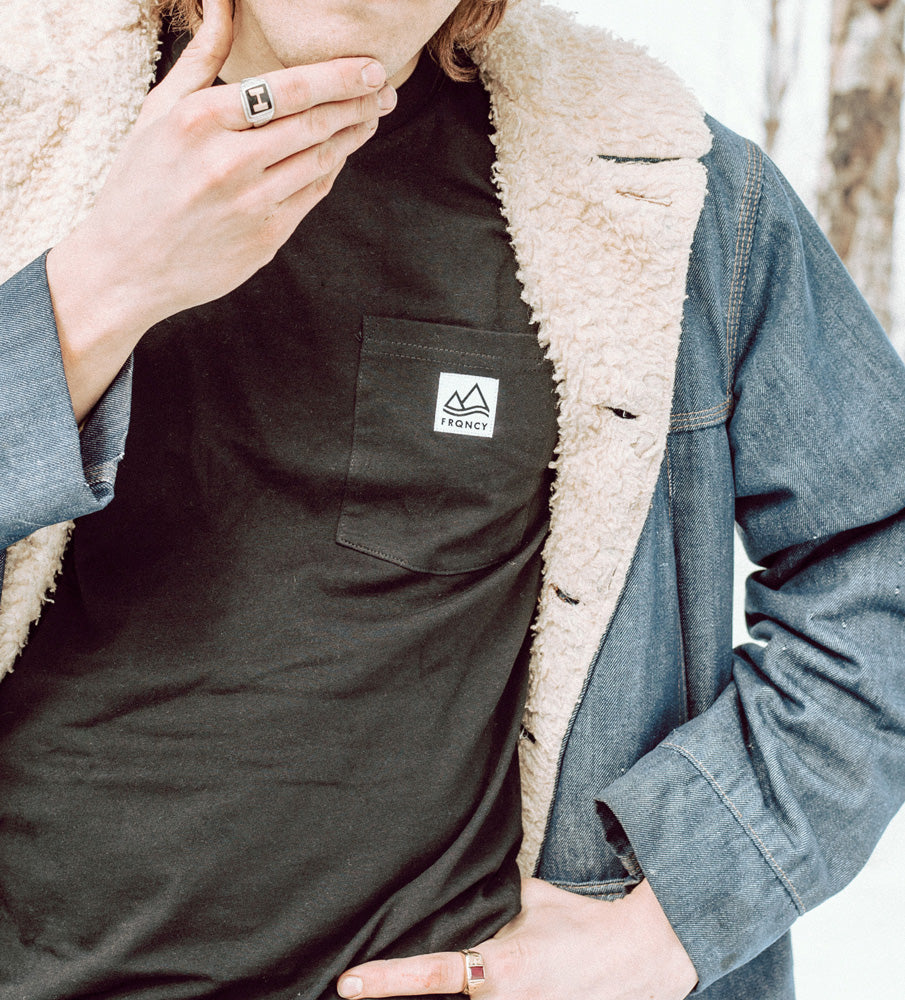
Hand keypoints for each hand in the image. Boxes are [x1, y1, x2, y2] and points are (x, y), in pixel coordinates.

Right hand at [47, 0, 395, 420]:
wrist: (127, 266)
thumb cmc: (140, 183)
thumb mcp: (159, 112)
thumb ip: (201, 57)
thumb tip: (223, 1)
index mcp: (200, 120)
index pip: (288, 88)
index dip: (339, 77)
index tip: (371, 66)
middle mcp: (229, 161)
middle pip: (313, 123)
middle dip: (358, 103)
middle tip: (385, 89)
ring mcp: (252, 204)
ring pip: (320, 160)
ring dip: (353, 135)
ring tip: (372, 115)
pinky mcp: (266, 238)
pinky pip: (312, 195)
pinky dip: (331, 170)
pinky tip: (341, 152)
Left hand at [336, 878, 697, 999]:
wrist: (633, 960)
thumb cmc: (580, 925)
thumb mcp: (529, 898)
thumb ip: (487, 897)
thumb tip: (451, 884)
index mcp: (500, 966)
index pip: (432, 975)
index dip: (387, 981)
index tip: (349, 983)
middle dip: (401, 993)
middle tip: (360, 982)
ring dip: (432, 996)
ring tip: (414, 979)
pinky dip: (466, 999)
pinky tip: (448, 986)